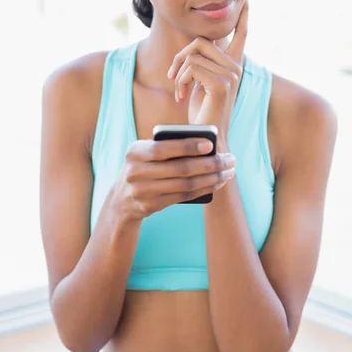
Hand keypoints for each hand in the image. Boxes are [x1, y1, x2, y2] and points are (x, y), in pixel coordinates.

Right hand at [111, 138, 235, 222]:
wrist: (121, 199)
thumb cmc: (143, 167)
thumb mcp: (145, 153)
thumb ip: (167, 147)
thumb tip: (207, 147)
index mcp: (135, 151)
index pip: (163, 148)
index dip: (188, 147)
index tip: (210, 144)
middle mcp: (135, 172)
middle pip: (180, 169)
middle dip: (210, 164)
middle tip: (230, 159)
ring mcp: (142, 192)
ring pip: (185, 185)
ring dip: (212, 178)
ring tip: (228, 172)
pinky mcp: (150, 206)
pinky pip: (183, 197)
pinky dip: (203, 189)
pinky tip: (217, 183)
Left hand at [167, 0, 248, 147]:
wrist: (206, 139)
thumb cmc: (202, 114)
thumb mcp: (200, 84)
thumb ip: (202, 65)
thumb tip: (195, 49)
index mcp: (233, 67)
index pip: (241, 37)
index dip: (243, 20)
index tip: (248, 3)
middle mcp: (235, 68)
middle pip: (201, 41)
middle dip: (180, 57)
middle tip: (171, 76)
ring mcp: (230, 76)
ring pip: (193, 55)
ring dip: (178, 73)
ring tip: (177, 91)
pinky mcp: (221, 85)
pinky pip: (191, 68)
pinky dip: (179, 81)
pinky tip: (180, 97)